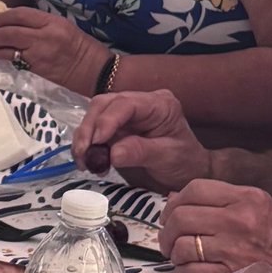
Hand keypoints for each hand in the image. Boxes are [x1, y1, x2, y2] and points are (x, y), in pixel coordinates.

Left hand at [0, 2, 109, 95]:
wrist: (95, 72)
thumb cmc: (81, 49)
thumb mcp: (64, 27)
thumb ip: (41, 24)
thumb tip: (16, 23)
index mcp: (52, 22)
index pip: (20, 14)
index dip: (3, 16)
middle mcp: (44, 37)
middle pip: (9, 30)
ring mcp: (39, 55)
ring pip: (6, 48)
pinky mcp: (36, 71)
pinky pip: (13, 62)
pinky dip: (0, 59)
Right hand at [75, 86, 208, 189]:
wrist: (188, 170)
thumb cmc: (184, 162)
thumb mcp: (166, 158)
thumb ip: (140, 152)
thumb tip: (112, 154)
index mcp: (160, 104)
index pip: (127, 103)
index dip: (107, 120)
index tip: (96, 142)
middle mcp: (141, 102)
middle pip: (105, 104)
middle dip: (89, 128)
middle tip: (83, 154)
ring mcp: (128, 112)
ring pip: (96, 114)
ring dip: (85, 136)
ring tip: (84, 161)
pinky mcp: (118, 125)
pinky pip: (96, 128)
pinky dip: (88, 143)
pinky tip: (88, 160)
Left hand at [159, 175, 271, 272]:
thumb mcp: (258, 208)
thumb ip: (221, 201)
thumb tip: (175, 199)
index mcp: (247, 197)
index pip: (194, 189)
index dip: (174, 203)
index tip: (170, 216)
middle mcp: (240, 219)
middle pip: (182, 217)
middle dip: (167, 232)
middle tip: (169, 241)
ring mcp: (235, 249)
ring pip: (181, 246)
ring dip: (174, 256)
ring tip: (182, 259)